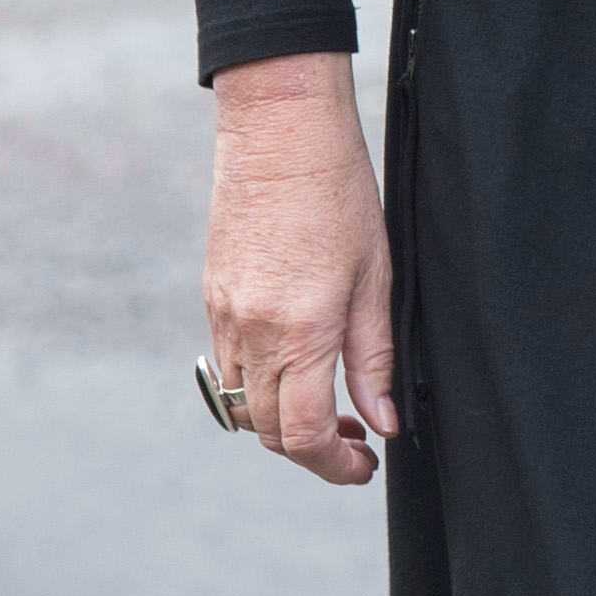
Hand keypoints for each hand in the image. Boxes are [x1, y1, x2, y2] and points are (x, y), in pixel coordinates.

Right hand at [205, 52, 399, 482]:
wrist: (279, 129)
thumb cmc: (338, 191)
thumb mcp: (375, 276)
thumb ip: (373, 356)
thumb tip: (382, 420)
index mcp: (301, 331)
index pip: (305, 434)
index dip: (335, 466)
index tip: (364, 466)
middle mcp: (253, 332)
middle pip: (269, 431)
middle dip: (311, 450)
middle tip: (355, 439)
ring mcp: (224, 314)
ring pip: (241, 405)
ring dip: (281, 420)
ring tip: (327, 401)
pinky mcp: (213, 295)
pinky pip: (226, 365)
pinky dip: (258, 383)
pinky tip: (295, 359)